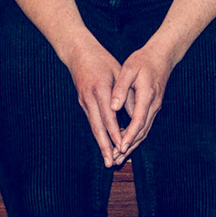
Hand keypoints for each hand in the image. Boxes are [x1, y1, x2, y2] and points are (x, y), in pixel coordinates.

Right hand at [63, 37, 126, 167]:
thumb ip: (127, 94)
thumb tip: (136, 115)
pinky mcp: (82, 103)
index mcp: (101, 89)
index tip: (121, 146)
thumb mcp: (118, 72)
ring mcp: (84, 101)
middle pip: (98, 127)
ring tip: (108, 160)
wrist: (78, 53)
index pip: (108, 115)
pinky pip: (92, 121)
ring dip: (101, 144)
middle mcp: (90, 98)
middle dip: (105, 146)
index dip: (115, 132)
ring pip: (93, 127)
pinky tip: (106, 144)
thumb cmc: (102, 60)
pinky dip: (99, 134)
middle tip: (111, 163)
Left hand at [110, 41, 175, 162]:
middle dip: (129, 147)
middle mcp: (154, 105)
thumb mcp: (129, 69)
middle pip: (142, 131)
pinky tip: (125, 144)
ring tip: (118, 157)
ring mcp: (155, 107)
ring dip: (132, 145)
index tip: (120, 147)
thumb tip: (113, 106)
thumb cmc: (143, 60)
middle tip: (115, 159)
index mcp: (147, 95)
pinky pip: (144, 126)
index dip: (130, 135)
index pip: (139, 120)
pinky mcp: (153, 108)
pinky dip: (135, 137)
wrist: (162, 56)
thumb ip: (121, 88)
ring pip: (144, 131)